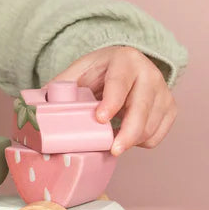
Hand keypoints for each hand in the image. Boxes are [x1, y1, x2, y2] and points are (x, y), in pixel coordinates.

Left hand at [49, 46, 176, 154]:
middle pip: (142, 107)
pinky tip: (126, 135)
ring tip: (112, 141)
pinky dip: (141, 141)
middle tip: (113, 150)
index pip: (120, 82)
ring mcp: (164, 91)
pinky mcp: (171, 108)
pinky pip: (158, 134)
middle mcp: (149, 72)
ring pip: (151, 124)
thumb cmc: (100, 71)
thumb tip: (37, 107)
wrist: (126, 65)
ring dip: (131, 139)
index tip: (100, 119)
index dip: (111, 102)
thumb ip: (62, 86)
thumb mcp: (80, 71)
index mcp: (125, 59)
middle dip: (128, 131)